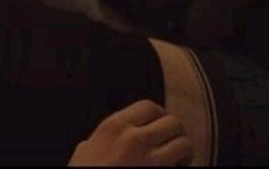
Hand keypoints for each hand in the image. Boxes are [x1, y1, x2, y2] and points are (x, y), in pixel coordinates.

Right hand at [67, 100, 192, 165]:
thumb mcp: (83, 152)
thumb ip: (97, 141)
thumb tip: (95, 143)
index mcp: (114, 127)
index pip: (149, 106)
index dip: (158, 116)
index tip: (156, 126)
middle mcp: (135, 138)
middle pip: (172, 122)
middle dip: (174, 133)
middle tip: (169, 144)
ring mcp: (151, 160)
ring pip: (184, 144)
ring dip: (183, 152)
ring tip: (176, 160)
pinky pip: (182, 167)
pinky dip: (182, 167)